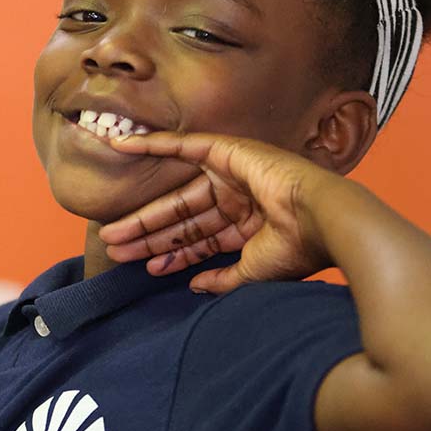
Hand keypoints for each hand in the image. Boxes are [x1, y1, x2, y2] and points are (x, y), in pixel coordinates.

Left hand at [99, 131, 335, 293]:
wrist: (319, 220)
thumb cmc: (295, 249)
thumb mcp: (251, 272)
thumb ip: (222, 279)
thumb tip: (195, 286)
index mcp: (246, 227)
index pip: (199, 242)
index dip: (171, 256)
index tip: (145, 269)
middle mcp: (237, 199)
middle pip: (182, 220)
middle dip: (149, 237)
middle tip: (114, 247)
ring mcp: (231, 174)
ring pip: (177, 197)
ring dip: (143, 214)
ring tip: (110, 232)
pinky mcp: (227, 150)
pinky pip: (182, 146)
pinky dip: (151, 144)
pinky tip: (120, 146)